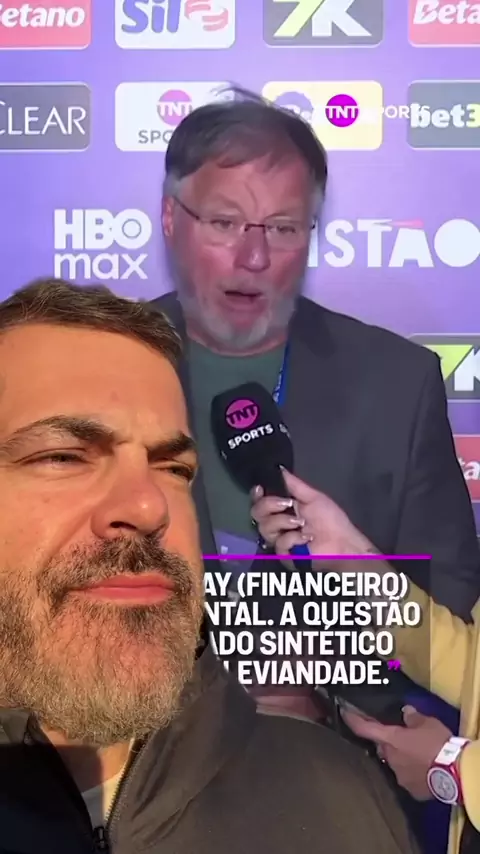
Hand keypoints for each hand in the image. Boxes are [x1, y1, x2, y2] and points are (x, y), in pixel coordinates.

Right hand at [250, 469, 370, 556]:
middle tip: (287, 503)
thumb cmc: (331, 520)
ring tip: (301, 522)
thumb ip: (295, 485)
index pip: (260, 501)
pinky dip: (293, 538)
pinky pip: (278, 544)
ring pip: (264, 528)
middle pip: (256, 513)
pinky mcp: (285, 556)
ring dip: (282, 521)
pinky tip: (306, 538)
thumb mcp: (313, 497)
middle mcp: (277, 524)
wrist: (344, 542)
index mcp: (282, 509)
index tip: (260, 489)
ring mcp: (279, 540)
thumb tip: (280, 469)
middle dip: (269, 505)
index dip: (256, 495)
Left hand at [341, 705, 451, 799]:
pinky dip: (413, 772)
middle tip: (402, 738)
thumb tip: (405, 713)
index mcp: (390, 739)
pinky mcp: (410, 790)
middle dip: (389, 743)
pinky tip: (424, 770)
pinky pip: (408, 778)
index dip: (351, 720)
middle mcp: (389, 758)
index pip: (363, 728)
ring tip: (418, 756)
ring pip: (395, 763)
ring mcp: (399, 776)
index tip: (343, 713)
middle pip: (382, 747)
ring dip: (402, 758)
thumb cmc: (437, 743)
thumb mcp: (427, 722)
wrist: (452, 772)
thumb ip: (412, 717)